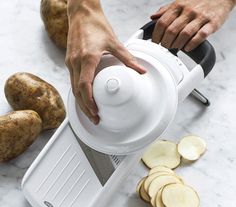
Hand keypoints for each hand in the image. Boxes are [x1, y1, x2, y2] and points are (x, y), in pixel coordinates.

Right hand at [66, 0, 145, 123]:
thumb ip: (128, 58)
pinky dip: (78, 92)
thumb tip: (140, 70)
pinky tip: (84, 97)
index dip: (89, 101)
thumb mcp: (114, 42)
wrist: (82, 13)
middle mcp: (76, 62)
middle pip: (77, 91)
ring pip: (73, 87)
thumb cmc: (96, 25)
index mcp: (87, 58)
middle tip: (94, 118)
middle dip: (85, 107)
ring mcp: (70, 62)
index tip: (95, 111)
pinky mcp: (69, 61)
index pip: (85, 86)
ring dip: (81, 102)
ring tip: (90, 112)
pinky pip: (72, 80)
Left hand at [151, 0, 234, 50]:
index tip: (155, 43)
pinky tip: (187, 48)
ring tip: (175, 48)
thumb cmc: (198, 2)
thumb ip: (166, 11)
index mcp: (178, 5)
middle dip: (165, 43)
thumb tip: (153, 17)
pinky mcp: (212, 23)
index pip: (162, 23)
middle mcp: (189, 11)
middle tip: (165, 47)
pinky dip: (192, 44)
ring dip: (177, 45)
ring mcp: (201, 17)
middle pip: (171, 31)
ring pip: (184, 34)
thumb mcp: (180, 3)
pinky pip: (200, 36)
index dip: (156, 36)